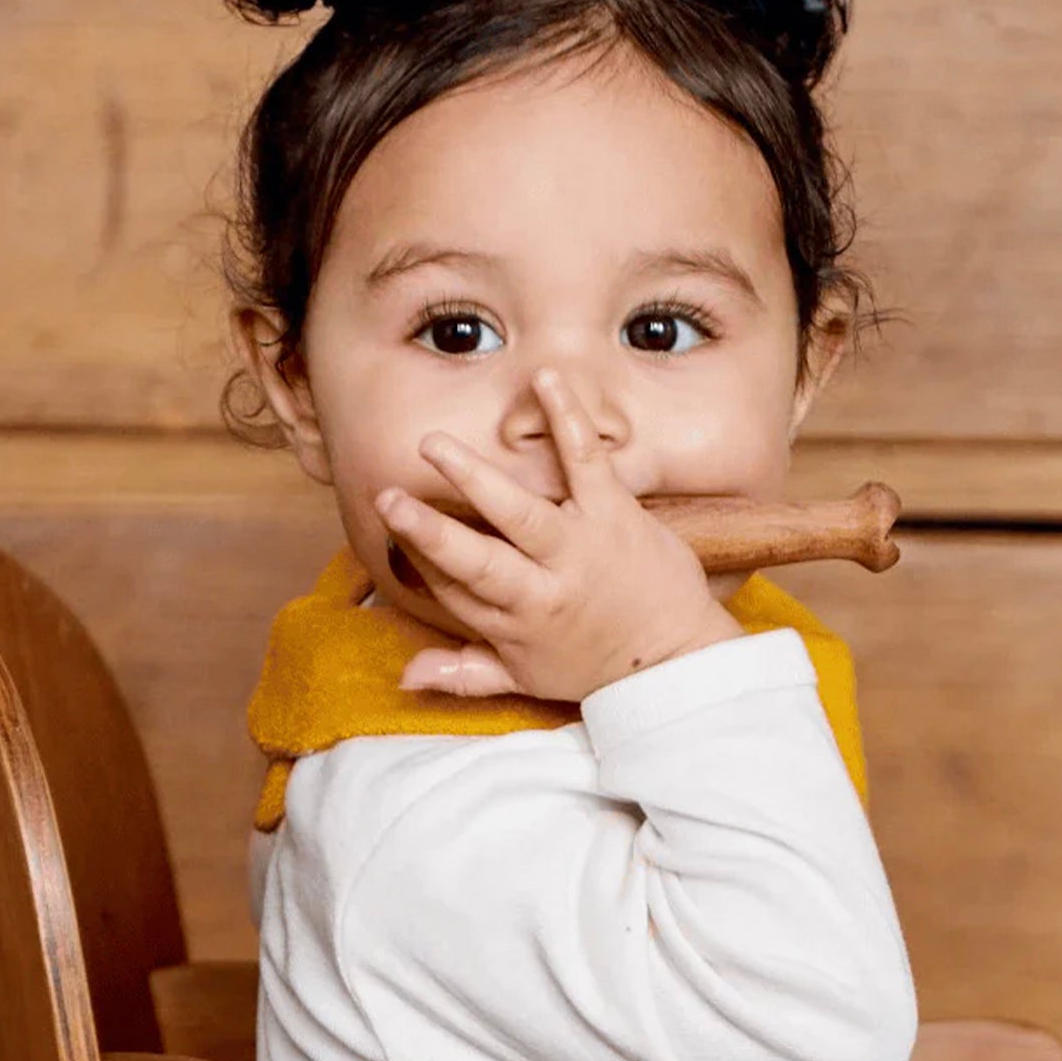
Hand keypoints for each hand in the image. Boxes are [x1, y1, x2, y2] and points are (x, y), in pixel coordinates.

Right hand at [377, 370, 743, 701]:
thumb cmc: (596, 667)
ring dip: (477, 480)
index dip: (420, 560)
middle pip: (475, 561)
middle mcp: (541, 589)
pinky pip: (586, 462)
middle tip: (387, 499)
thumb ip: (466, 674)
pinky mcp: (614, 514)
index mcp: (513, 625)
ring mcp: (579, 548)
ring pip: (520, 514)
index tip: (391, 526)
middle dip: (429, 533)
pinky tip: (544, 380)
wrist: (674, 658)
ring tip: (434, 446)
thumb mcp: (527, 680)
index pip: (452, 590)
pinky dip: (568, 419)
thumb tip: (405, 678)